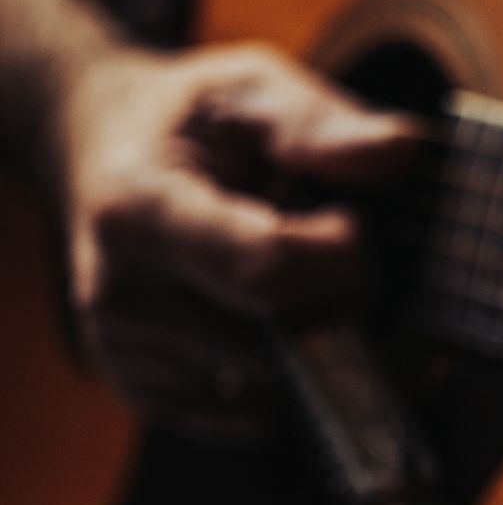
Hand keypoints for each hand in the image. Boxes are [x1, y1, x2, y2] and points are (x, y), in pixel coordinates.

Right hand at [60, 43, 421, 440]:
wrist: (99, 147)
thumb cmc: (190, 118)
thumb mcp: (252, 87)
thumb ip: (321, 123)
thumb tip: (401, 150)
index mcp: (141, 209)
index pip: (265, 269)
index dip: (337, 256)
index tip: (348, 223)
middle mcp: (119, 291)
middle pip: (273, 337)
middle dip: (334, 302)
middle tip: (336, 256)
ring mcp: (123, 349)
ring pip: (267, 385)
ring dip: (313, 344)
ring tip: (301, 283)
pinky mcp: (139, 387)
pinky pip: (244, 417)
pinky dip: (284, 381)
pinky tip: (279, 325)